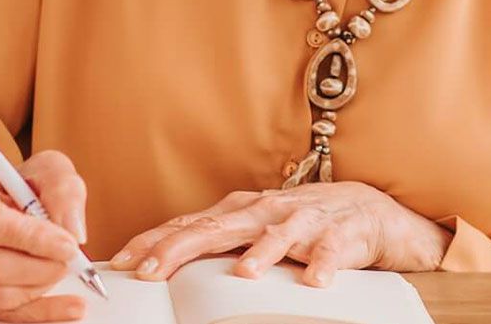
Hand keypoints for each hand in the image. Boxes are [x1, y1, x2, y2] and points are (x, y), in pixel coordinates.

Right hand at [0, 150, 90, 321]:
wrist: (8, 201)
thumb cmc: (23, 185)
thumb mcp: (50, 169)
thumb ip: (63, 191)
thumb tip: (73, 230)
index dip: (34, 240)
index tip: (68, 245)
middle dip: (42, 267)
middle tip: (70, 259)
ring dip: (41, 287)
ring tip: (62, 268)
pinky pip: (2, 314)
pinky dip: (41, 312)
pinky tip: (67, 305)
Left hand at [107, 182, 454, 287]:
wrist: (368, 209)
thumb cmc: (301, 222)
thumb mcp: (253, 228)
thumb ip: (217, 241)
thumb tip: (163, 260)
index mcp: (241, 212)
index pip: (188, 224)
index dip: (153, 242)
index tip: (122, 262)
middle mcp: (266, 212)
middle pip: (217, 229)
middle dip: (180, 249)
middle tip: (151, 271)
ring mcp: (303, 222)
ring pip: (278, 237)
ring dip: (261, 253)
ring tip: (243, 273)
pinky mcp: (340, 237)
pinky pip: (331, 253)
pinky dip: (323, 265)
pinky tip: (315, 281)